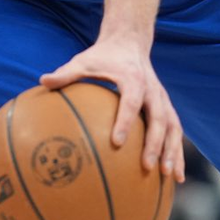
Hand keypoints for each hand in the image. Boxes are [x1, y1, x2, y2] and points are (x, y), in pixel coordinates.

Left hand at [40, 37, 184, 179]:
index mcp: (132, 79)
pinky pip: (175, 131)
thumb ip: (66, 73)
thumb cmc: (102, 56)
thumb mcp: (83, 61)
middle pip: (158, 119)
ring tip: (169, 176)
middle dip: (154, 143)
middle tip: (146, 166)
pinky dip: (177, 152)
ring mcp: (163, 99)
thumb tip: (42, 81)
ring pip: (173, 127)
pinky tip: (176, 176)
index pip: (130, 102)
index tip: (116, 141)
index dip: (124, 121)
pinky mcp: (166, 107)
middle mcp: (153, 90)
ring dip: (172, 151)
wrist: (129, 43)